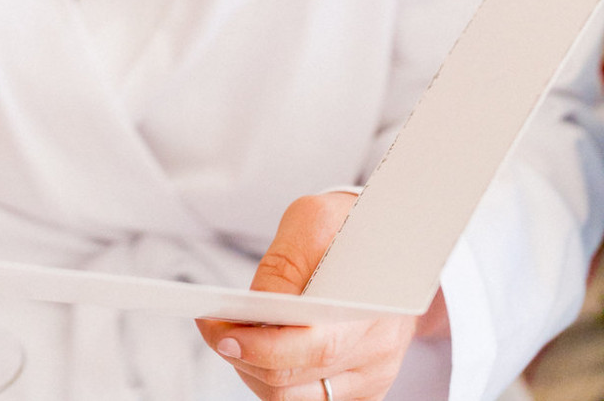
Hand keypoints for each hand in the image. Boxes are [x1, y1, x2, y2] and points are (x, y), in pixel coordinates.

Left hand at [197, 193, 421, 399]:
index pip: (314, 348)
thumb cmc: (348, 225)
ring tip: (232, 335)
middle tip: (212, 329)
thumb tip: (254, 310)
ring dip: (253, 371)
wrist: (391, 239)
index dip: (262, 347)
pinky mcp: (361, 388)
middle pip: (296, 380)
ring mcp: (372, 376)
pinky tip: (259, 347)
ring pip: (294, 397)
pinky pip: (306, 398)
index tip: (222, 333)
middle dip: (244, 358)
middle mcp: (378, 351)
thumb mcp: (313, 220)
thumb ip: (283, 266)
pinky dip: (275, 377)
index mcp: (375, 306)